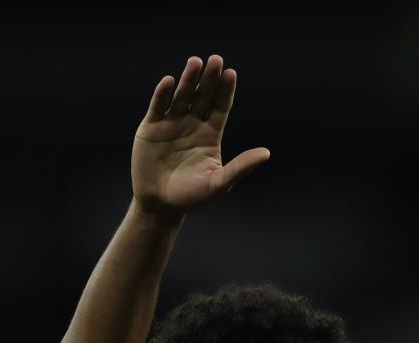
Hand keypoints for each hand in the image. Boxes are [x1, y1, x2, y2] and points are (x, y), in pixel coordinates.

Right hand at [131, 54, 269, 215]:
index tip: (231, 73)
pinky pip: (158, 106)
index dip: (225, 91)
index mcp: (210, 135)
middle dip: (209, 79)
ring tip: (195, 63)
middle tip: (215, 60)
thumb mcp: (219, 183)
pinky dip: (162, 94)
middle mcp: (192, 124)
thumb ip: (241, 167)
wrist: (160, 205)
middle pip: (202, 96)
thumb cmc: (192, 198)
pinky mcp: (151, 127)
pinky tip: (169, 81)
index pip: (220, 107)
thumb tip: (267, 153)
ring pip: (182, 96)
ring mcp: (171, 123)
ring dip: (188, 80)